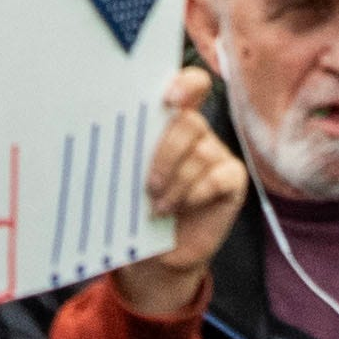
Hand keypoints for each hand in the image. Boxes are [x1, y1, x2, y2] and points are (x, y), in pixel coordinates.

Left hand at [113, 67, 246, 320]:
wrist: (158, 254)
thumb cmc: (136, 210)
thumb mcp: (126, 181)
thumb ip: (128, 157)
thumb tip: (107, 144)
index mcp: (168, 121)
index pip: (189, 86)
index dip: (184, 84)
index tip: (168, 98)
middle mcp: (196, 132)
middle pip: (189, 122)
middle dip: (165, 154)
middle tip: (148, 185)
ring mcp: (217, 154)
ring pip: (201, 153)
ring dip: (176, 183)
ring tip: (158, 208)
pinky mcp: (232, 180)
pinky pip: (219, 177)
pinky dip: (196, 193)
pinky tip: (180, 208)